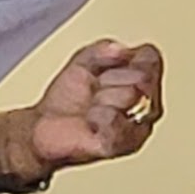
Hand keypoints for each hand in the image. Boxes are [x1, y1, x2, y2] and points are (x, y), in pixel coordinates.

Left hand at [0, 40, 163, 183]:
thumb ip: (105, 49)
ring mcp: (137, 128)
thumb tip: (123, 50)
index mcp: (144, 84)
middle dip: (109, 79)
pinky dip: (97, 118)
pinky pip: (115, 118)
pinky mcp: (123, 144)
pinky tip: (90, 123)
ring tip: (91, 109)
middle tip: (95, 91)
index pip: (150, 57)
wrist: (44, 129)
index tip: (105, 70)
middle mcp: (147, 107)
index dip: (122, 59)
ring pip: (129, 95)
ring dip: (100, 99)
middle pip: (141, 76)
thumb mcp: (84, 62)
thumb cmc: (68, 100)